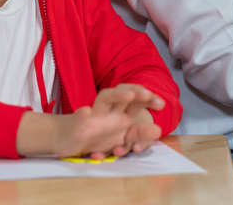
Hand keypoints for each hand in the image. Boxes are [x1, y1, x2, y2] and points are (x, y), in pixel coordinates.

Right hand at [49, 84, 164, 158]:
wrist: (70, 140)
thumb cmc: (99, 136)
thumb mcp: (122, 137)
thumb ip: (139, 133)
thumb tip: (158, 130)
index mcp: (121, 112)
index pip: (136, 100)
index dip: (149, 99)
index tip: (161, 104)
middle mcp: (109, 110)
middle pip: (123, 93)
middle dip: (136, 92)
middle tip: (148, 94)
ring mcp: (93, 116)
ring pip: (104, 98)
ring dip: (116, 95)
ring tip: (129, 95)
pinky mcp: (77, 127)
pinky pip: (79, 119)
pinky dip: (81, 115)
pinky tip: (85, 111)